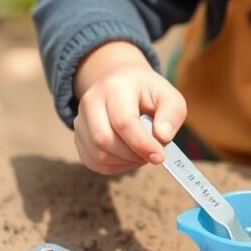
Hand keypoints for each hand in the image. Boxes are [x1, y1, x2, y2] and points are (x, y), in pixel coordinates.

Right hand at [72, 41, 186, 175]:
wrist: (122, 84)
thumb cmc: (148, 93)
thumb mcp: (169, 96)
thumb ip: (172, 114)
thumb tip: (162, 137)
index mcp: (114, 87)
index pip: (123, 121)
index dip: (142, 144)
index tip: (159, 157)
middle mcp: (91, 101)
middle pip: (104, 140)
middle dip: (133, 155)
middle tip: (152, 153)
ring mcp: (80, 120)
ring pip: (98, 155)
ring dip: (125, 162)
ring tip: (142, 152)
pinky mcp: (78, 137)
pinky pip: (94, 163)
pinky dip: (115, 166)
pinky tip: (129, 157)